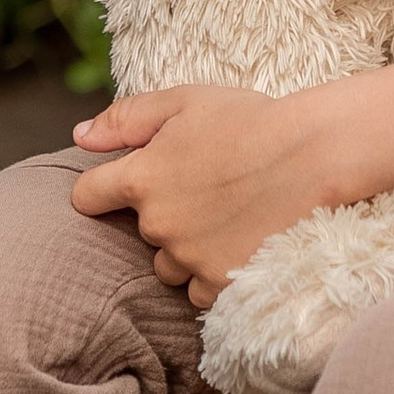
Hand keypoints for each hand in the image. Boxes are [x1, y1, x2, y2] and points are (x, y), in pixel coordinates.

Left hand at [69, 83, 334, 302]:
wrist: (314, 155)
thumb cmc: (250, 120)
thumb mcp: (183, 102)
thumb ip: (125, 119)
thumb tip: (78, 136)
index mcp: (142, 177)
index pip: (88, 197)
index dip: (98, 193)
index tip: (114, 191)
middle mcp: (158, 223)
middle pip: (141, 232)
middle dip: (165, 215)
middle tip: (207, 189)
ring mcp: (189, 257)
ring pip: (169, 265)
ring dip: (185, 249)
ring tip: (226, 218)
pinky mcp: (220, 282)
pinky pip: (199, 291)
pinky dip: (212, 273)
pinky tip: (238, 244)